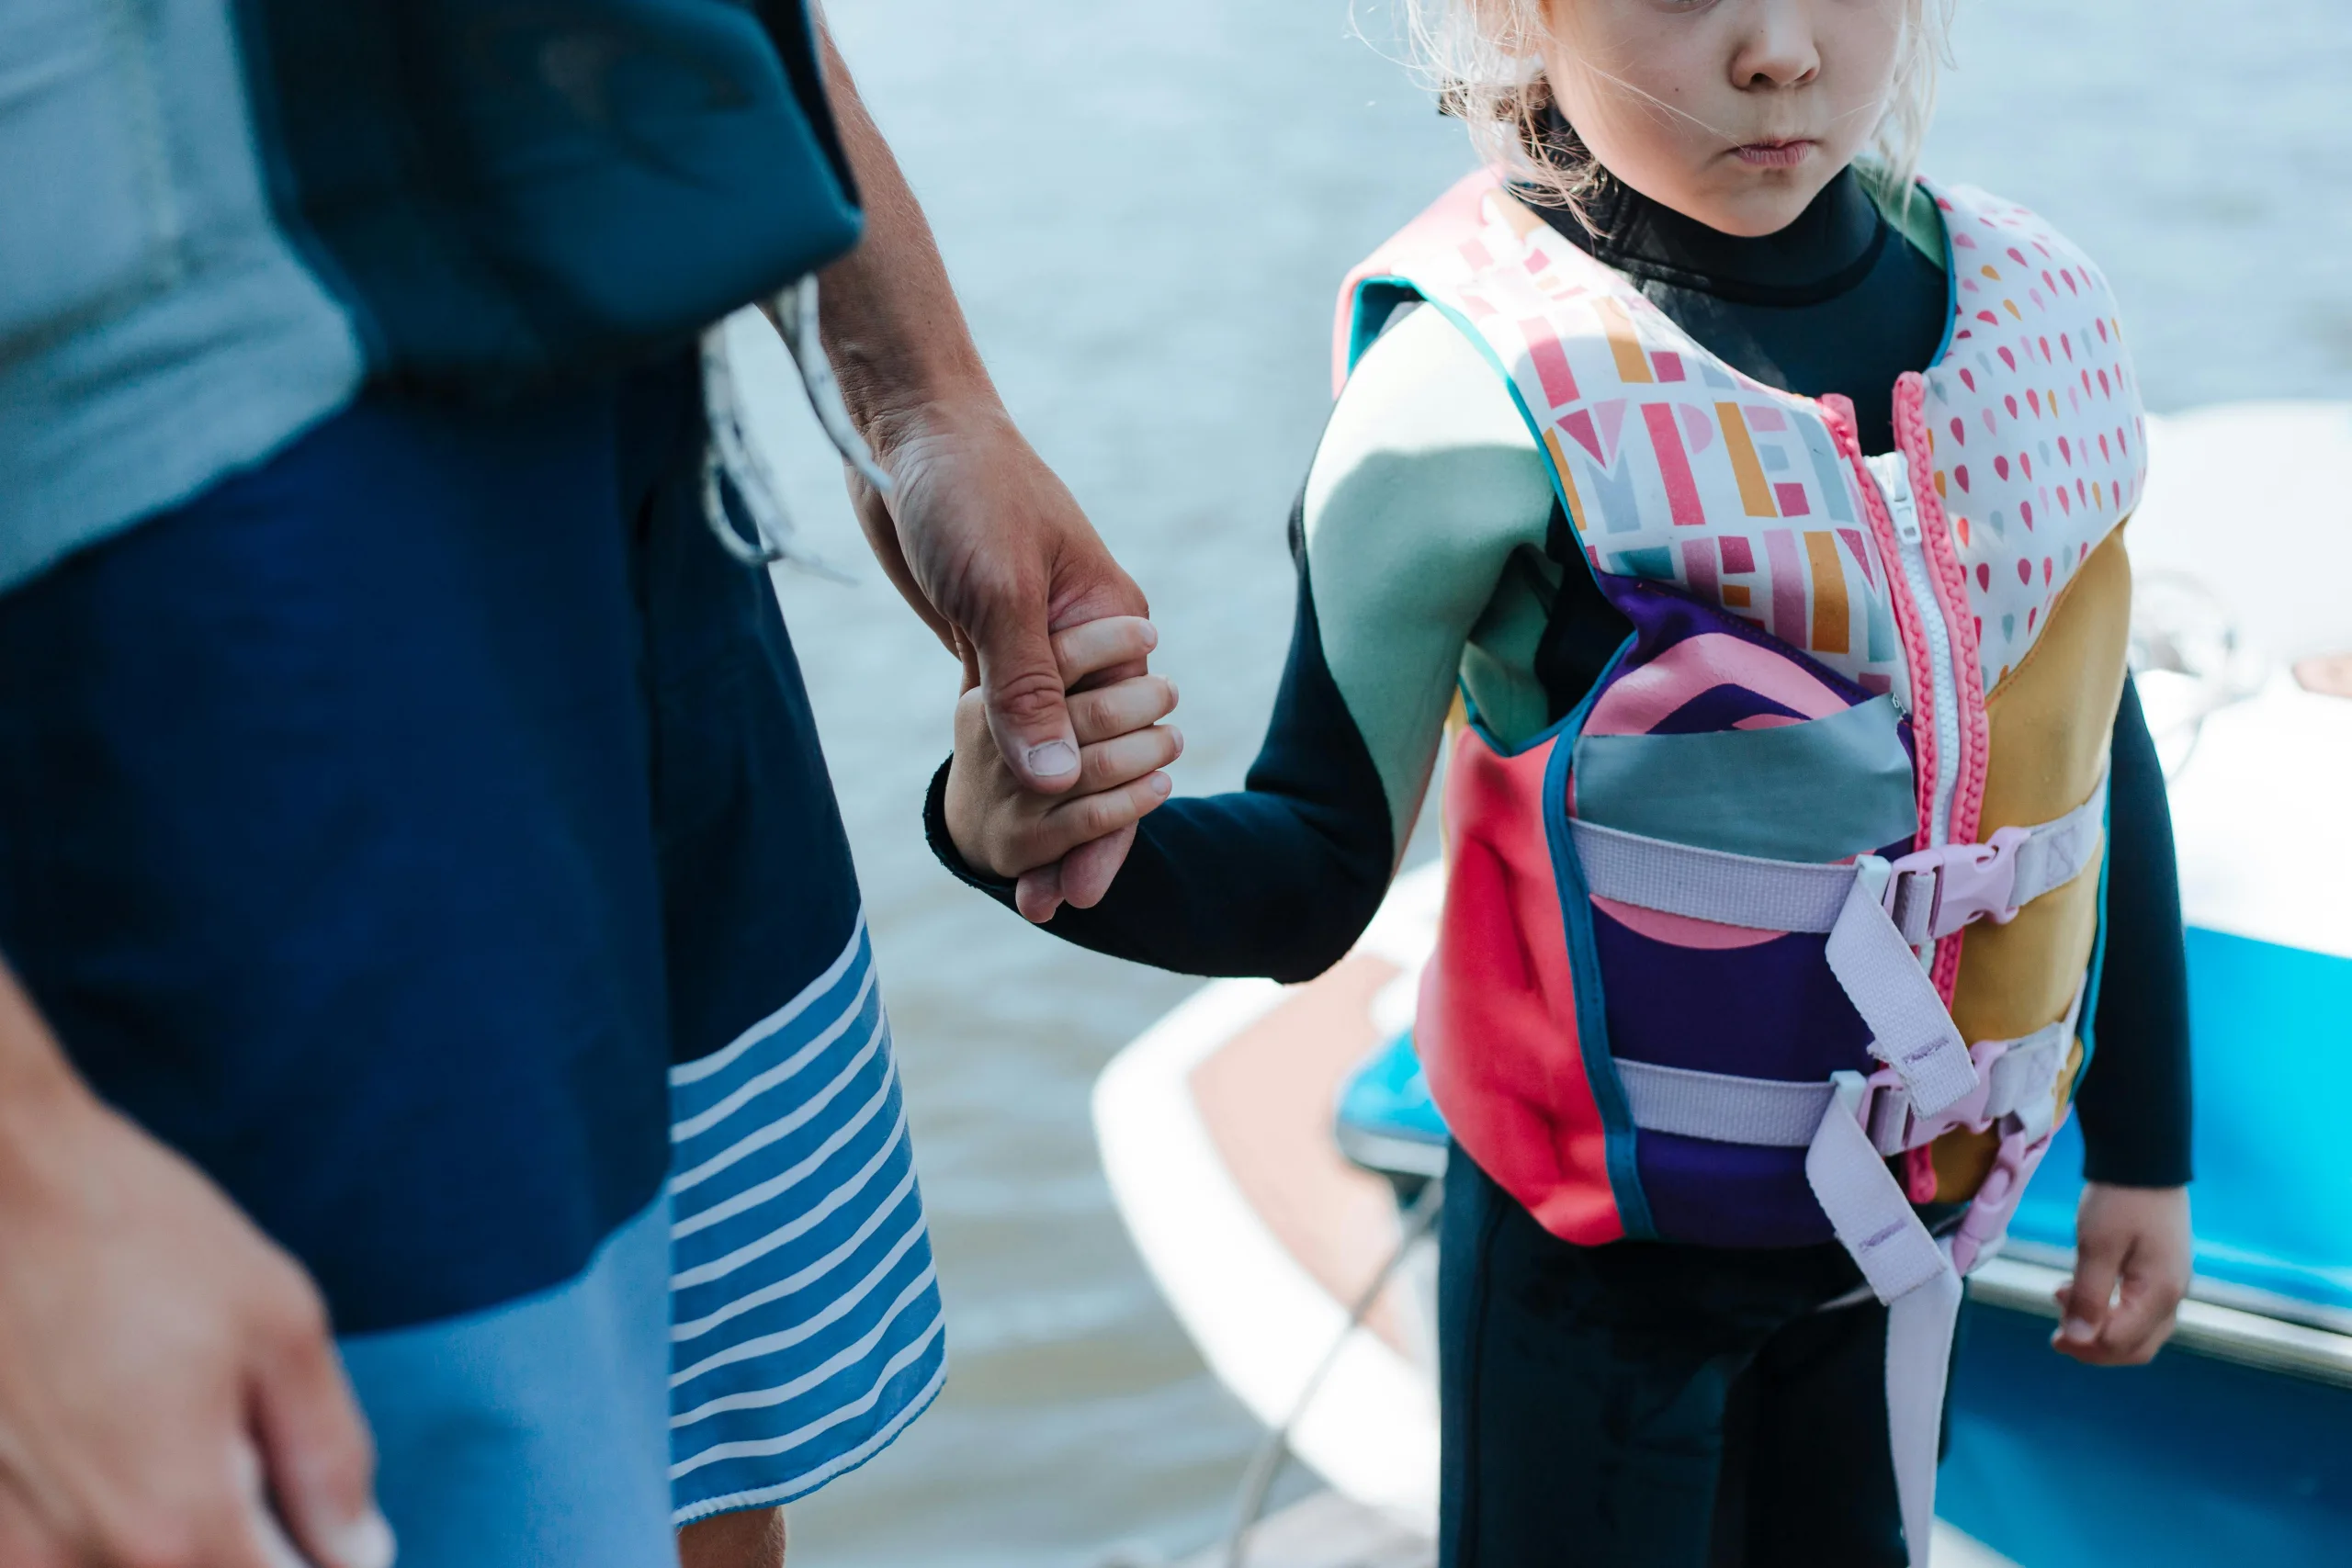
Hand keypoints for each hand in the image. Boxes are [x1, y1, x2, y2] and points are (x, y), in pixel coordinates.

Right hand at [0, 975, 389, 1567]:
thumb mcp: (278, 1327)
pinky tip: (120, 1444)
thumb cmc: (137, 1237)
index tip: (320, 1527)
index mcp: (174, 1527)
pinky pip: (61, 1556)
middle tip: (259, 1472)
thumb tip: (358, 1545)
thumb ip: (328, 1456)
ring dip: (171, 1538)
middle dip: (243, 1545)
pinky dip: (108, 1528)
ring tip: (172, 1430)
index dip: (315, 1562)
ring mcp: (11, 1551)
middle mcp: (76, 1564)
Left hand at [844, 405, 1151, 910]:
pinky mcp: (987, 644)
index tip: (1084, 890)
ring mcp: (1037, 645)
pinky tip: (999, 823)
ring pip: (1049, 748)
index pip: (1127, 740)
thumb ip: (1029, 688)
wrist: (909, 427)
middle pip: (1094, 756)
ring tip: (1028, 891)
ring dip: (1041, 815)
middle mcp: (1085, 641)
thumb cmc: (966, 488)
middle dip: (1081, 833)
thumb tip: (1056, 786)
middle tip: (1052, 908)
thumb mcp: (997, 590)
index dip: (1110, 820)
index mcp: (1114, 624)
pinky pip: (1008, 725)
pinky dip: (1007, 773)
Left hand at [2051, 1182, 2190, 1366]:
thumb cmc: (2119, 1200)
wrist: (2144, 1160)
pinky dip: (2110, 1312)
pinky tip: (2080, 1290)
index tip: (2054, 1337)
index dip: (2087, 1348)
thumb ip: (2088, 1296)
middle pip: (2136, 1346)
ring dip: (2101, 1330)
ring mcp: (2171, 1285)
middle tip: (2057, 1334)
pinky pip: (2138, 1310)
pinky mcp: (2161, 1273)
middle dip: (2095, 1348)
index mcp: (2160, 1294)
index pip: (2123, 1343)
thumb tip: (2077, 1340)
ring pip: (2138, 1331)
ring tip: (2064, 1302)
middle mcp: (2173, 1297)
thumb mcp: (2096, 1246)